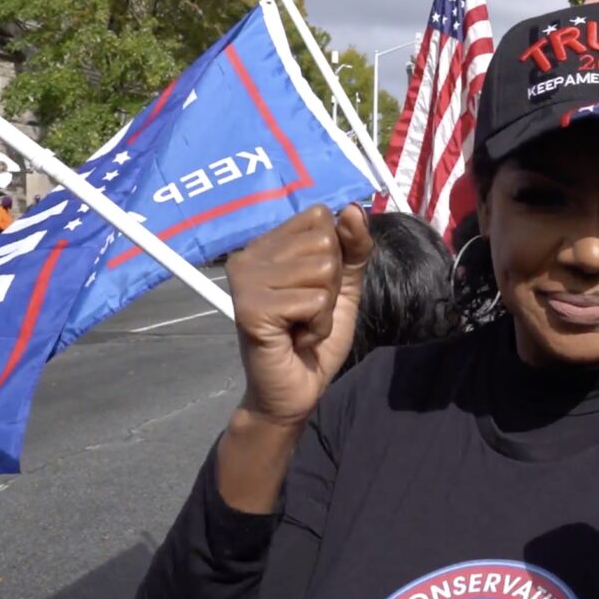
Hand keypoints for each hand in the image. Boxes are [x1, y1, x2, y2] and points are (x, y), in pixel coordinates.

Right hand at [226, 203, 373, 428]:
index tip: (313, 287)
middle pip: (324, 242)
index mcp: (267, 243)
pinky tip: (296, 339)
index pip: (320, 216)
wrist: (295, 390)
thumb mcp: (343, 286)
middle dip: (329, 285)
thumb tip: (353, 208)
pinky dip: (317, 327)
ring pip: (322, 270)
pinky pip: (314, 301)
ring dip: (324, 308)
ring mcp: (245, 280)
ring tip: (300, 325)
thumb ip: (353, 248)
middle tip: (306, 311)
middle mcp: (249, 254)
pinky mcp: (251, 308)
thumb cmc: (314, 336)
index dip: (334, 254)